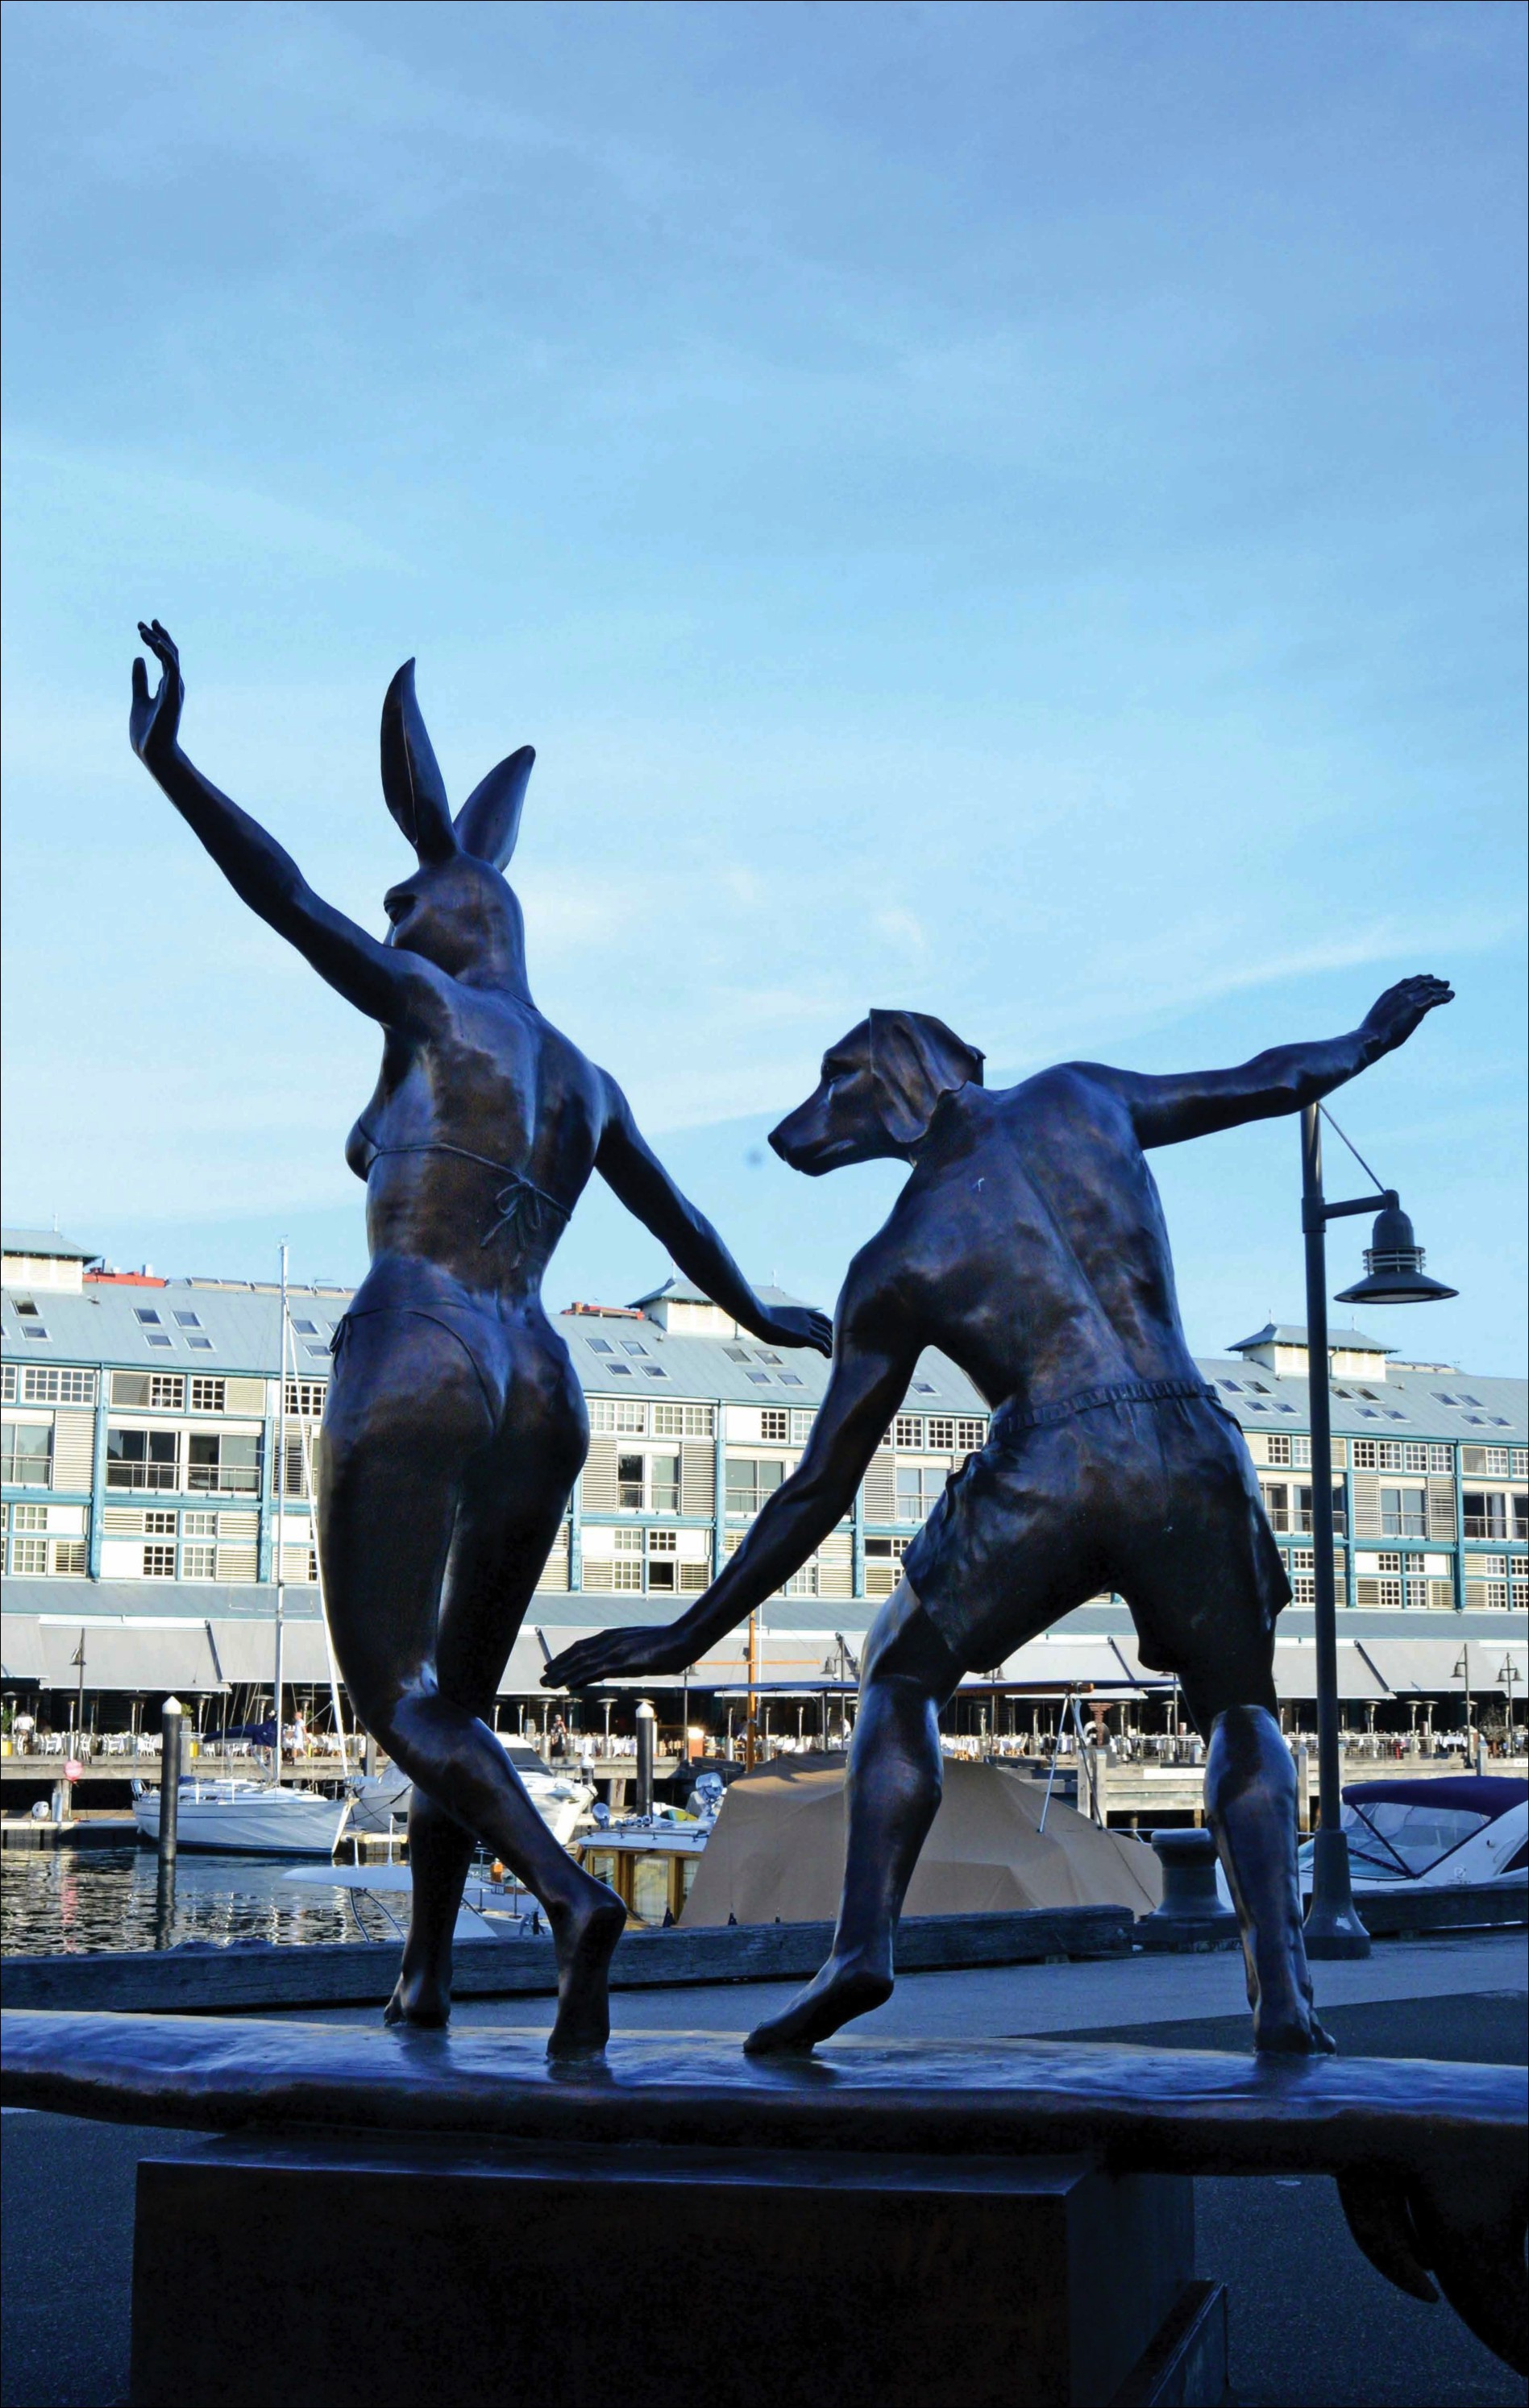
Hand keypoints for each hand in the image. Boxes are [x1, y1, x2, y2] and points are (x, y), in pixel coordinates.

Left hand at [130, 620, 183, 765]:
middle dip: (158, 635)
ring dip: (159, 641)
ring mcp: (175, 689)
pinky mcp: (173, 694)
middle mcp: (175, 685)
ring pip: (172, 657)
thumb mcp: (139, 698)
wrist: (153, 751)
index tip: (142, 628)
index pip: (165, 657)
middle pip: (170, 653)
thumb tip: (138, 658)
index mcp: (168, 686)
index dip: (155, 640)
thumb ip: (139, 679)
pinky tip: (154, 643)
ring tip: (145, 629)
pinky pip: (172, 668)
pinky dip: (165, 654)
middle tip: (144, 622)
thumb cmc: (148, 731)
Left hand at [542, 1625, 695, 1688]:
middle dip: (559, 1665)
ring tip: (548, 1682)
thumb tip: (616, 1664)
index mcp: (615, 1636)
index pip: (584, 1646)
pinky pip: (597, 1670)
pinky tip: (570, 1684)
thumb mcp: (641, 1647)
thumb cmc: (668, 1643)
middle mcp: (611, 1641)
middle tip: (543, 1676)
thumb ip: (626, 1654)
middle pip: (578, 1653)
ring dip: (563, 1672)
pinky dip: (580, 1676)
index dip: (567, 1656)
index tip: (554, 1665)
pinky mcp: (623, 1661)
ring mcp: (616, 1650)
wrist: (684, 1637)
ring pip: (583, 1662)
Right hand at [754, 1304, 832, 1357]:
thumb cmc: (763, 1320)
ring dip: (831, 1345)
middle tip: (834, 1346)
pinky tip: (827, 1356)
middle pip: (827, 1327)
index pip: (822, 1319)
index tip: (830, 1335)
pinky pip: (821, 1344)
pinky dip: (826, 1350)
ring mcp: (806, 1327)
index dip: (829, 1327)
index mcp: (802, 1311)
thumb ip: (787, 1322)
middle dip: (832, 1337)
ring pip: (826, 1336)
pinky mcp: (804, 1337)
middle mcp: (807, 1318)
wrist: (761, 1320)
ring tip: (831, 1354)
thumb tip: (783, 1329)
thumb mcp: (778, 1318)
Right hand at [1361, 975, 1452, 1055]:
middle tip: (1444, 983)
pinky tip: (1449, 998)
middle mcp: (1399, 992)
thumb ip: (1390, 1014)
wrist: (1372, 1037)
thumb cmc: (1373, 1034)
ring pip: (1429, 989)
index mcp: (1389, 993)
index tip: (1429, 979)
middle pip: (1421, 982)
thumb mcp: (1380, 1019)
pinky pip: (1433, 998)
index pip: (1407, 982)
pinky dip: (1443, 997)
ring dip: (1441, 990)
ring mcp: (1407, 999)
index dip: (1420, 980)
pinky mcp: (1415, 1007)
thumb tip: (1395, 1020)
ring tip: (1450, 992)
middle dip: (1433, 982)